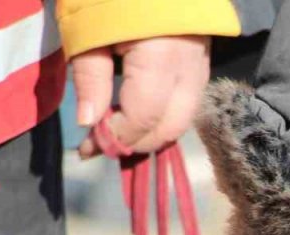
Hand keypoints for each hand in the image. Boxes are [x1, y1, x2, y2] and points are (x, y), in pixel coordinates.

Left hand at [71, 36, 210, 158]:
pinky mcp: (202, 64)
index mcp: (160, 59)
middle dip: (135, 143)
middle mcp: (189, 70)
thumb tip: (89, 124)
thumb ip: (90, 79)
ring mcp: (201, 68)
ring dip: (151, 133)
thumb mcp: (88, 30)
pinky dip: (164, 116)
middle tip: (101, 145)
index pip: (142, 119)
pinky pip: (187, 104)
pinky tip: (138, 114)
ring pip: (182, 120)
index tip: (87, 148)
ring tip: (118, 132)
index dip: (115, 139)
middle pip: (168, 128)